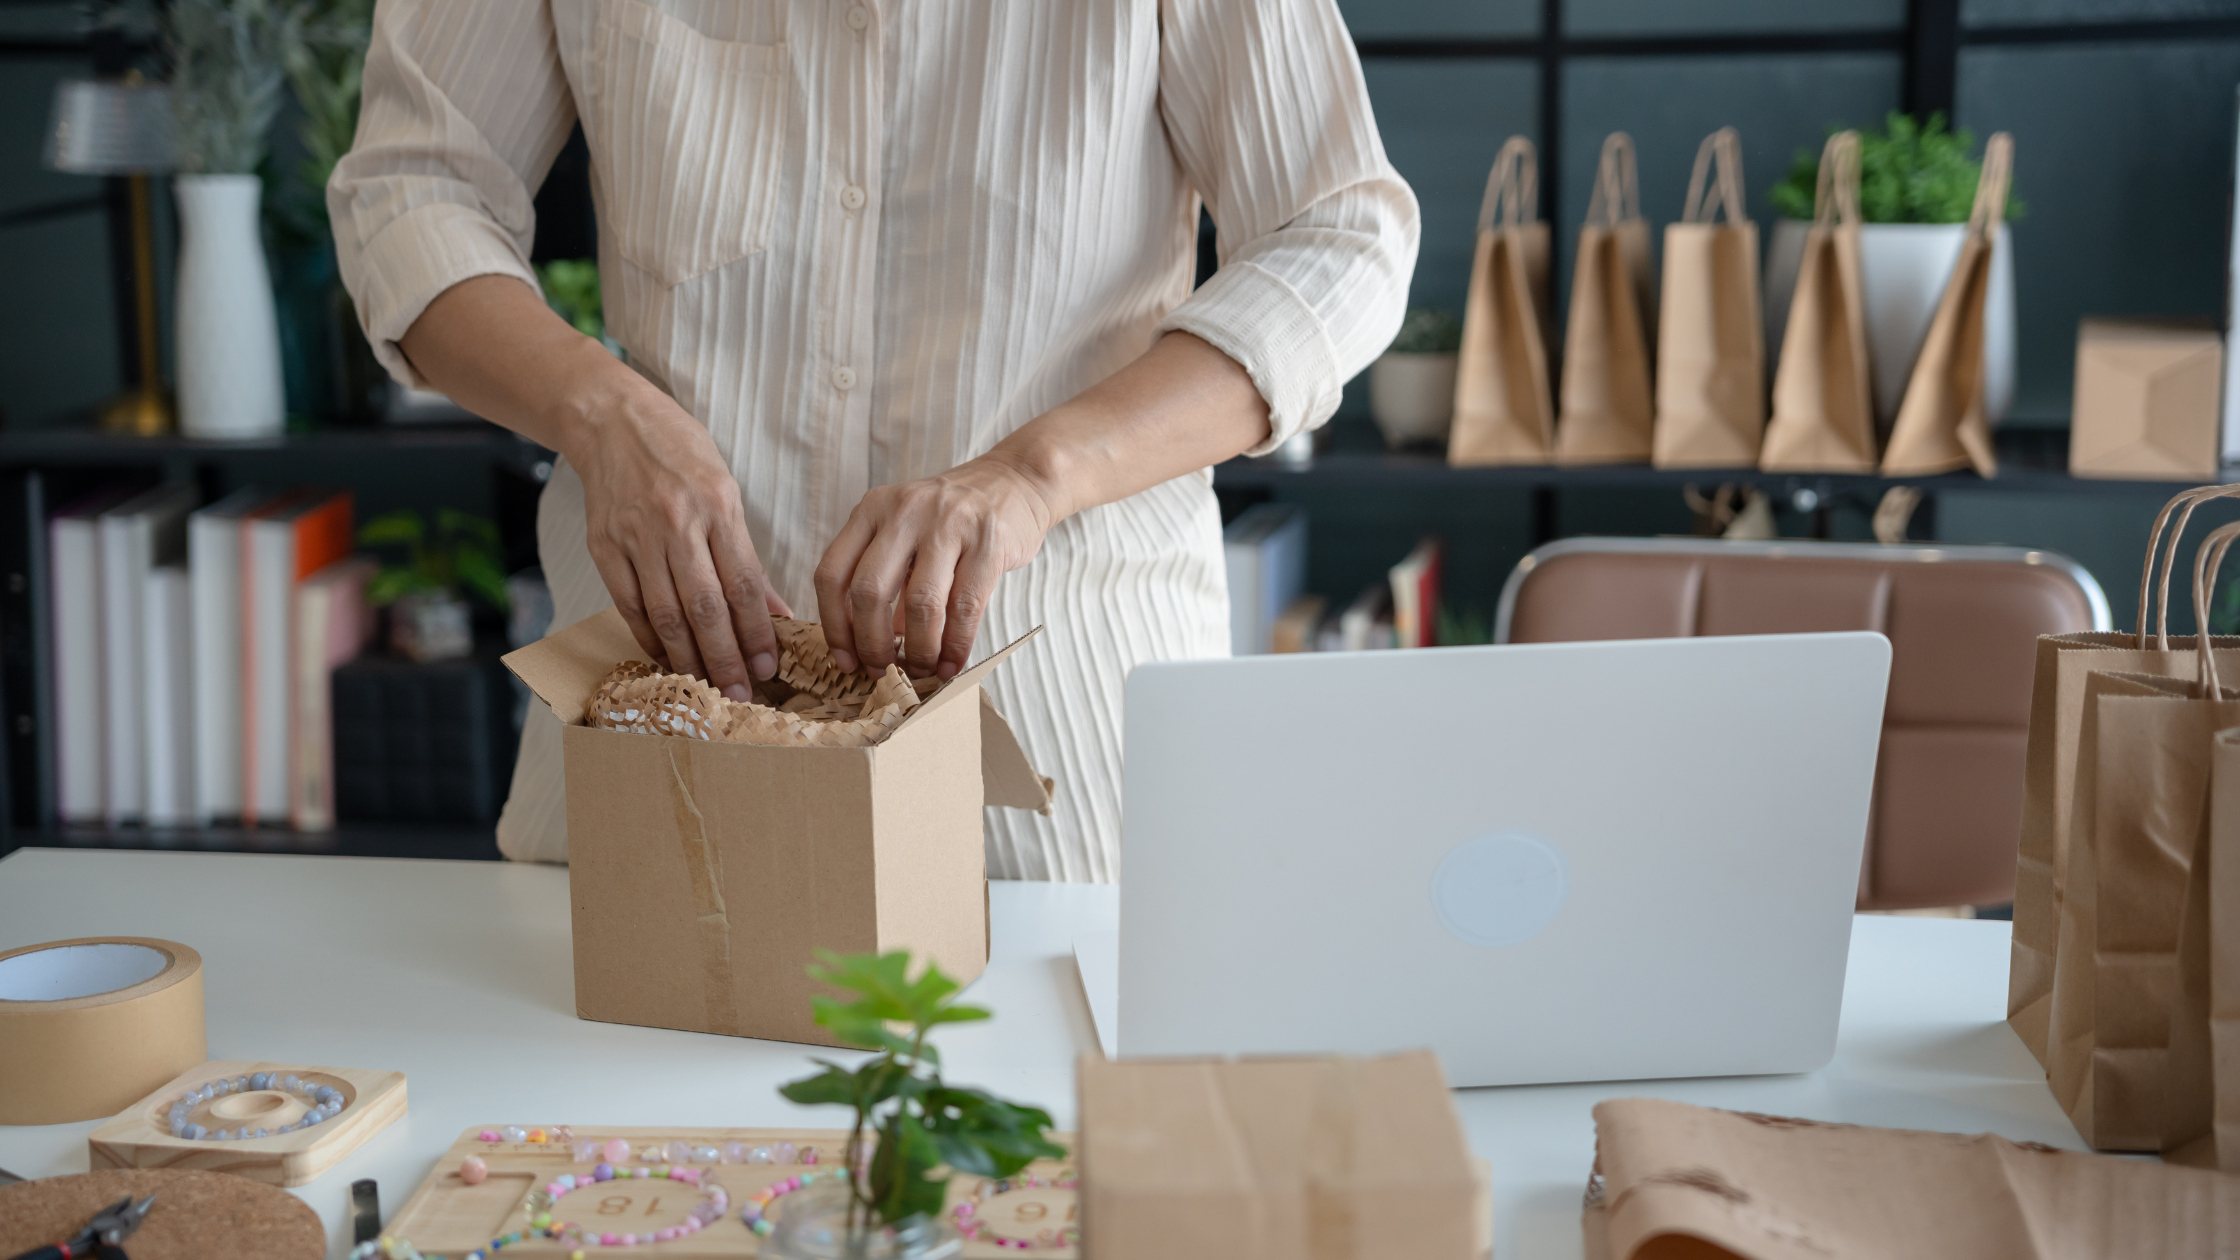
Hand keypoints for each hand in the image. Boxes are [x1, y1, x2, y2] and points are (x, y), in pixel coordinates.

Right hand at [570, 388, 790, 699]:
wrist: (612, 422)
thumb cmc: (680, 453)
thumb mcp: (726, 491)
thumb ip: (746, 555)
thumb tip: (775, 613)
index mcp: (717, 504)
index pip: (744, 583)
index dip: (758, 632)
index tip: (769, 667)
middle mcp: (676, 521)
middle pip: (705, 606)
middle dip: (726, 657)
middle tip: (741, 693)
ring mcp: (636, 535)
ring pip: (665, 613)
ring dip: (689, 658)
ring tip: (708, 687)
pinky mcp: (604, 546)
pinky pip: (629, 605)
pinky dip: (649, 638)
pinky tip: (667, 659)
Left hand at [814, 453, 1057, 678]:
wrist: (1015, 481)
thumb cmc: (953, 518)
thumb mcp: (906, 531)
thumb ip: (883, 576)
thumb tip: (869, 645)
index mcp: (872, 508)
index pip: (832, 574)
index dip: (835, 626)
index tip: (845, 660)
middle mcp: (904, 510)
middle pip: (869, 591)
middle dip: (872, 644)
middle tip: (882, 671)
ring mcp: (948, 523)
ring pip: (919, 604)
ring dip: (919, 650)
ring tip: (922, 670)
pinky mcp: (988, 542)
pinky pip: (966, 607)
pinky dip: (956, 645)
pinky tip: (952, 663)